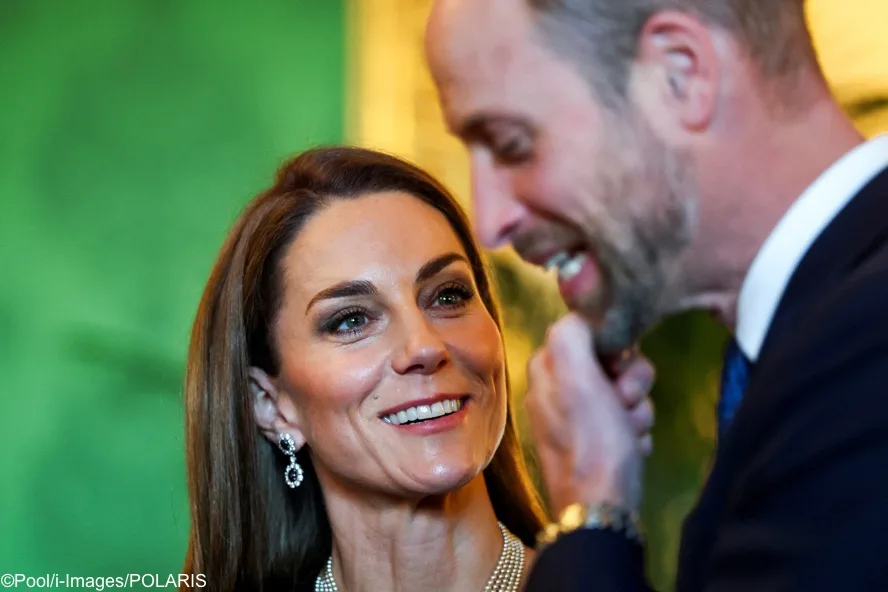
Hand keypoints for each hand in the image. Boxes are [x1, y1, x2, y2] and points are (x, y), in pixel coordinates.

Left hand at [525, 313, 654, 515]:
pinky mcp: (598, 443)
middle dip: (630, 381)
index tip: (619, 365)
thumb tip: (581, 313)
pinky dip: (635, 433)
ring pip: (625, 392)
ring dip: (637, 410)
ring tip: (629, 432)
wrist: (602, 510)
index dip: (612, 345)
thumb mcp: (578, 378)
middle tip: (625, 402)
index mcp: (546, 370)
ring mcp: (577, 419)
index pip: (587, 332)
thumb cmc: (592, 443)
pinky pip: (629, 421)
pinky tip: (631, 448)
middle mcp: (557, 391)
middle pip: (610, 362)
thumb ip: (572, 334)